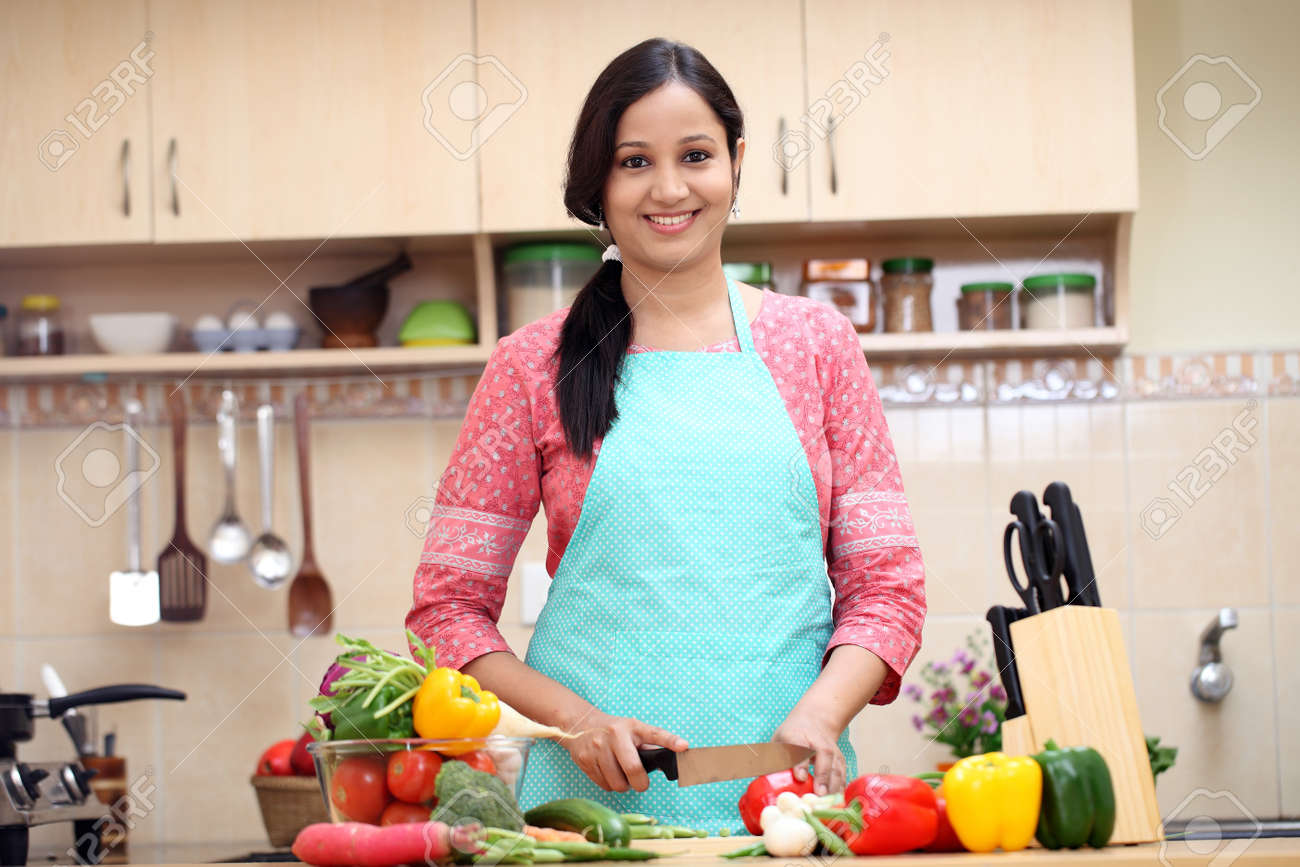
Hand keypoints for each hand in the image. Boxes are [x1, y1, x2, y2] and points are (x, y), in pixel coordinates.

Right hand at [561, 710, 687, 792]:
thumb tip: (666, 763)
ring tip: (622, 774)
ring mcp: (598, 748)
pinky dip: (610, 785)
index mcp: (632, 727)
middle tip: (641, 783)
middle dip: (641, 783)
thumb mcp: (632, 730)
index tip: (684, 746)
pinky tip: (609, 773)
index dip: (670, 741)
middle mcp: (615, 736)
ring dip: (623, 785)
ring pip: (617, 783)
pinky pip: (604, 785)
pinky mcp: (585, 760)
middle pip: (633, 769)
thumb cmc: (613, 731)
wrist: (579, 724)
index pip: (654, 734)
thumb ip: (649, 745)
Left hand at [773, 709, 846, 796]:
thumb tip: (756, 777)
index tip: (799, 777)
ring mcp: (832, 751)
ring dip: (834, 786)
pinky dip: (841, 789)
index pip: (799, 747)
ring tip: (828, 804)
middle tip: (817, 796)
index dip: (800, 762)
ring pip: (836, 768)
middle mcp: (818, 742)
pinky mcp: (840, 761)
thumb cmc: (791, 736)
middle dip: (822, 777)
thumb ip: (771, 758)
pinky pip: (843, 775)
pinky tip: (837, 803)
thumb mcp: (778, 741)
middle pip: (824, 758)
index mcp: (797, 736)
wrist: (814, 721)